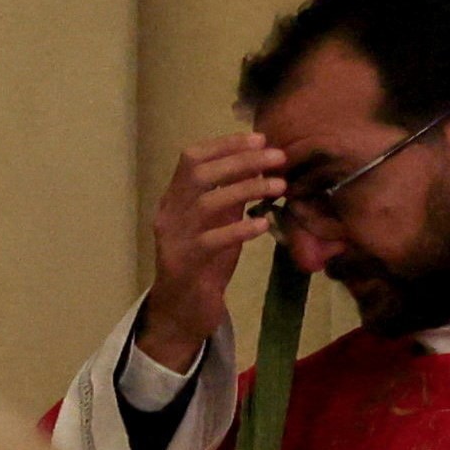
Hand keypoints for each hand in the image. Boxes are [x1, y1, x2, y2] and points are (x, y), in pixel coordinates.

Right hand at [143, 131, 281, 366]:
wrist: (181, 311)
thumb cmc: (204, 265)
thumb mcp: (218, 225)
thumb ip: (230, 199)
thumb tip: (259, 166)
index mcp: (174, 200)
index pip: (191, 159)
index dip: (225, 144)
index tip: (259, 138)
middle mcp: (169, 214)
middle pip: (199, 174)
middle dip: (241, 160)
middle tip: (278, 157)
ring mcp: (174, 239)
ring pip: (207, 203)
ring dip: (246, 189)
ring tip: (280, 185)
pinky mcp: (185, 264)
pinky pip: (212, 240)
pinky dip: (239, 228)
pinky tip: (263, 224)